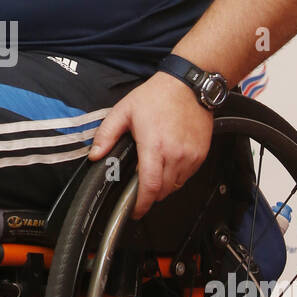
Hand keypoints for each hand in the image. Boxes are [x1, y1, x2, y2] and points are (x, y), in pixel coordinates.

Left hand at [87, 72, 213, 219]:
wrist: (189, 85)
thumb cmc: (158, 96)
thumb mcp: (124, 111)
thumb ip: (106, 134)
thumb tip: (95, 155)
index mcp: (154, 146)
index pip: (149, 187)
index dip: (141, 204)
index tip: (134, 211)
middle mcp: (175, 155)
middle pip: (162, 191)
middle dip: (149, 195)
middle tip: (139, 189)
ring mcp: (191, 156)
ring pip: (176, 185)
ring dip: (163, 186)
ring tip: (153, 172)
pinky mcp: (201, 154)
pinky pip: (187, 176)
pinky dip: (176, 176)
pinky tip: (168, 163)